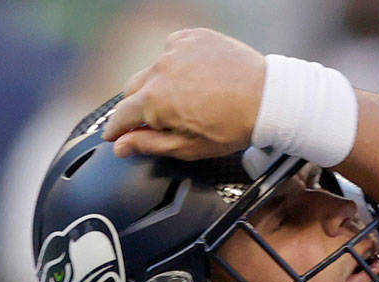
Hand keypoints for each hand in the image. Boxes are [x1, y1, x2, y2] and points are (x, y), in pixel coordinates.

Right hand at [104, 28, 265, 159]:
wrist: (266, 98)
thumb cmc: (232, 126)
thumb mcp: (187, 147)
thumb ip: (148, 144)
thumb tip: (121, 145)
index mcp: (154, 101)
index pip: (121, 115)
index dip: (115, 129)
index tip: (112, 136)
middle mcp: (160, 70)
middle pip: (133, 89)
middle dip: (138, 107)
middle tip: (153, 120)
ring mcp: (176, 50)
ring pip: (154, 68)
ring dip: (159, 83)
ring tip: (183, 98)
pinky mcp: (193, 37)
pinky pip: (174, 49)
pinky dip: (177, 63)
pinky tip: (194, 77)